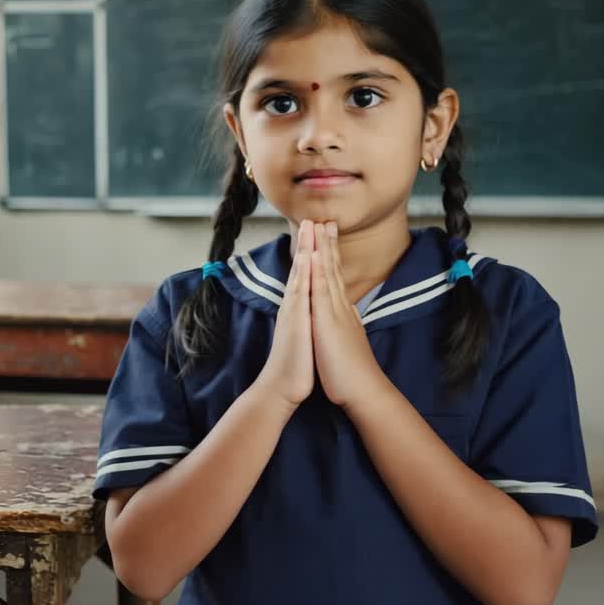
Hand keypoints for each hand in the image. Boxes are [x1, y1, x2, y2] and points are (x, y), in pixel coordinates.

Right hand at [255, 219, 315, 409]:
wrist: (282, 388)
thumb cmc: (297, 366)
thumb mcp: (307, 337)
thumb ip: (309, 320)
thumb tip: (315, 312)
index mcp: (301, 309)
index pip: (309, 275)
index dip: (314, 253)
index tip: (321, 232)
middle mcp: (295, 306)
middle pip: (304, 268)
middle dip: (309, 242)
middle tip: (314, 216)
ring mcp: (294, 311)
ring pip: (301, 274)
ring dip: (306, 249)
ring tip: (310, 226)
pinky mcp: (295, 321)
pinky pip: (300, 292)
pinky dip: (304, 273)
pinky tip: (307, 257)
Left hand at [311, 222, 384, 408]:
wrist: (363, 390)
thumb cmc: (352, 372)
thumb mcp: (347, 342)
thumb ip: (346, 326)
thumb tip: (346, 318)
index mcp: (342, 312)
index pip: (334, 279)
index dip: (330, 257)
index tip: (327, 237)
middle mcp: (340, 307)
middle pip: (333, 269)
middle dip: (328, 244)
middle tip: (325, 219)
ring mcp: (336, 312)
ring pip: (328, 273)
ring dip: (323, 248)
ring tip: (320, 225)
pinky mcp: (329, 322)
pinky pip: (323, 291)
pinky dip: (318, 271)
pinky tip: (315, 254)